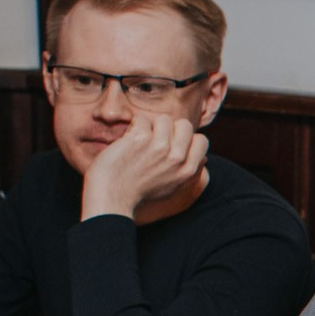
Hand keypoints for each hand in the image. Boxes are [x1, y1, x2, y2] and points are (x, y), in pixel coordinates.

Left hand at [79, 113, 209, 218]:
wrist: (111, 196)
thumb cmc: (137, 193)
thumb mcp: (172, 188)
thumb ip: (188, 172)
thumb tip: (204, 159)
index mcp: (187, 171)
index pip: (201, 140)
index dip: (186, 139)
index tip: (171, 145)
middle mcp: (177, 158)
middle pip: (184, 125)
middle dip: (170, 129)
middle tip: (154, 141)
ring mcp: (160, 147)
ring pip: (163, 119)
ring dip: (150, 126)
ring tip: (139, 142)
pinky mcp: (141, 138)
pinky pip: (142, 119)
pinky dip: (133, 127)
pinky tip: (127, 141)